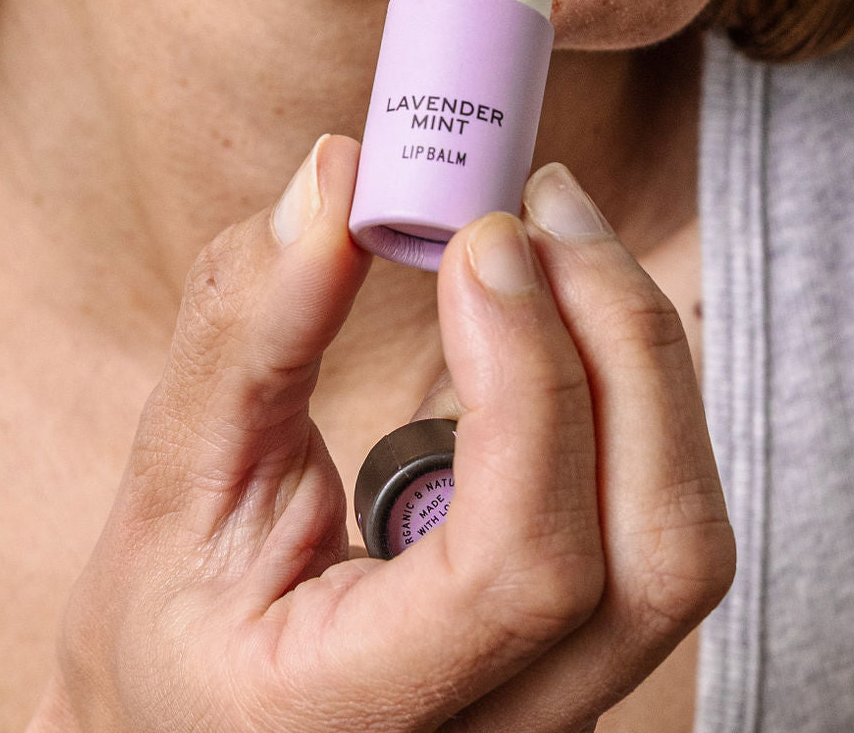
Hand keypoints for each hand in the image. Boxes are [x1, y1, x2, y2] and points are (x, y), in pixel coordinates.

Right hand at [30, 139, 733, 732]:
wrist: (215, 704)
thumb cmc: (176, 614)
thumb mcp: (171, 477)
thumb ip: (247, 327)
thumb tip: (335, 175)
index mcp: (361, 714)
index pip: (518, 568)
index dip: (529, 384)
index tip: (485, 240)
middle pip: (654, 553)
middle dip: (619, 342)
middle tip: (541, 205)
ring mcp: (561, 702)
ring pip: (681, 537)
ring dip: (640, 353)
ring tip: (556, 234)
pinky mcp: (586, 644)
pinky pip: (659, 511)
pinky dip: (634, 384)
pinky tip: (563, 305)